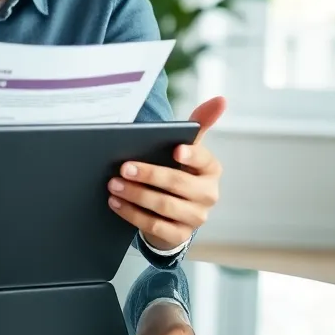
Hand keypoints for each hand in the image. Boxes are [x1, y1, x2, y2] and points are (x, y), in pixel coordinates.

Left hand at [109, 97, 224, 250]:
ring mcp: (195, 217)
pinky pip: (154, 226)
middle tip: (124, 168)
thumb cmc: (177, 172)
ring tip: (113, 185)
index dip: (191, 156)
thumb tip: (221, 99)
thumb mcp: (186, 149)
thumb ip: (199, 124)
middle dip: (150, 175)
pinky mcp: (179, 235)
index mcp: (211, 169)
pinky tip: (115, 203)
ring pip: (164, 206)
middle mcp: (208, 194)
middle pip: (178, 184)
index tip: (175, 150)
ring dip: (136, 195)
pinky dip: (132, 214)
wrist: (173, 213)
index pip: (204, 160)